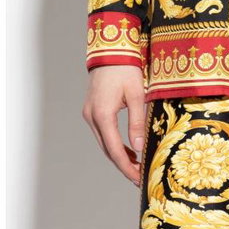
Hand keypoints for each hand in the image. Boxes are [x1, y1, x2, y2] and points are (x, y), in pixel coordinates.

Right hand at [82, 65, 146, 185]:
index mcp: (102, 114)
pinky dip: (113, 143)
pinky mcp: (92, 109)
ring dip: (118, 154)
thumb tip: (138, 148)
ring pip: (103, 142)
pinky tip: (127, 148)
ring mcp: (89, 113)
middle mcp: (92, 116)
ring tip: (136, 165)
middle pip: (106, 149)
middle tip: (138, 176)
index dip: (126, 166)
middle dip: (123, 165)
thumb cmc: (126, 69)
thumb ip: (137, 123)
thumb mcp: (136, 95)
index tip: (137, 177)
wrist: (111, 50)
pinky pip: (102, 132)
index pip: (114, 149)